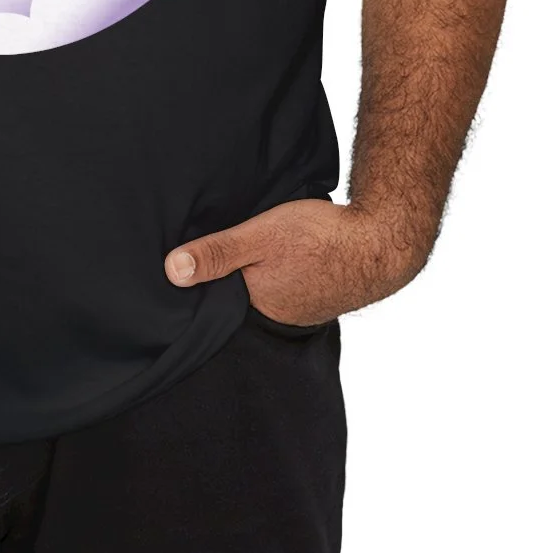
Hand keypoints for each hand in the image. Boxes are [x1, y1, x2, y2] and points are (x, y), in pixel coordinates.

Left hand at [163, 199, 433, 323]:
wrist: (382, 241)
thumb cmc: (320, 238)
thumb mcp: (259, 236)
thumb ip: (218, 253)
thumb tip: (171, 272)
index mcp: (257, 306)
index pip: (216, 303)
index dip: (200, 287)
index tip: (179, 273)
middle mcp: (278, 315)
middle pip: (239, 299)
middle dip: (225, 283)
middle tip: (207, 260)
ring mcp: (301, 307)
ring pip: (264, 292)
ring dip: (255, 277)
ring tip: (244, 257)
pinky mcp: (318, 293)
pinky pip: (287, 286)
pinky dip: (279, 274)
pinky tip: (279, 258)